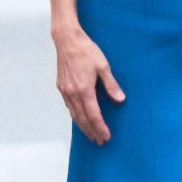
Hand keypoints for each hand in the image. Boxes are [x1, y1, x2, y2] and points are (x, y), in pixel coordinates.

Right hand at [53, 22, 123, 144]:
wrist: (66, 40)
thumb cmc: (86, 51)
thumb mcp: (103, 66)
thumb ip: (111, 85)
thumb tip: (120, 100)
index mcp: (84, 89)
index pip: (93, 115)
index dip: (100, 127)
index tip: (106, 137)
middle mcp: (73, 93)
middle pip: (82, 119)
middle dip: (92, 131)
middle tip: (100, 141)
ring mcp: (65, 91)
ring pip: (74, 114)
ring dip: (83, 126)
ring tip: (91, 135)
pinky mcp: (61, 87)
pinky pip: (69, 107)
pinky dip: (75, 116)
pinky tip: (80, 119)